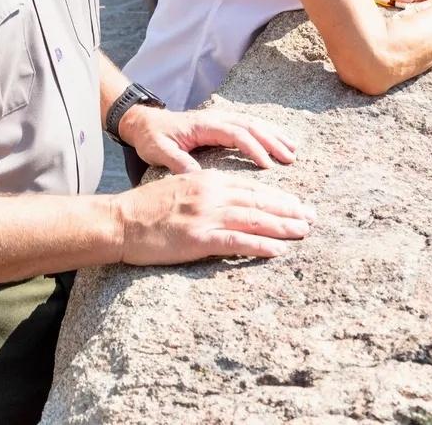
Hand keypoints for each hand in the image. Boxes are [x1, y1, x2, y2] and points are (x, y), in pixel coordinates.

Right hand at [113, 170, 314, 262]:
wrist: (119, 221)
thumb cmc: (145, 208)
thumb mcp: (180, 187)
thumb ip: (205, 190)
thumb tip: (228, 198)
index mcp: (207, 180)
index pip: (251, 187)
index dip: (277, 196)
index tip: (297, 203)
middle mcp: (211, 194)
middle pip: (259, 201)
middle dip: (289, 209)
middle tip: (313, 217)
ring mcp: (206, 216)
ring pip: (254, 219)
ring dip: (283, 226)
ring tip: (304, 231)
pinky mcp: (198, 239)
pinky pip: (237, 242)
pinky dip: (260, 246)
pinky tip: (279, 250)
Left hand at [119, 105, 297, 173]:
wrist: (144, 122)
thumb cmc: (151, 138)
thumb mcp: (158, 151)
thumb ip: (177, 162)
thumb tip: (198, 177)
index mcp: (203, 125)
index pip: (235, 134)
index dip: (253, 148)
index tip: (268, 165)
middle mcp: (216, 118)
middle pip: (251, 126)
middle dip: (272, 141)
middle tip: (290, 158)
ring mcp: (220, 118)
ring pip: (254, 123)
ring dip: (274, 135)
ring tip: (292, 150)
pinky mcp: (222, 124)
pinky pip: (249, 125)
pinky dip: (267, 132)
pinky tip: (279, 142)